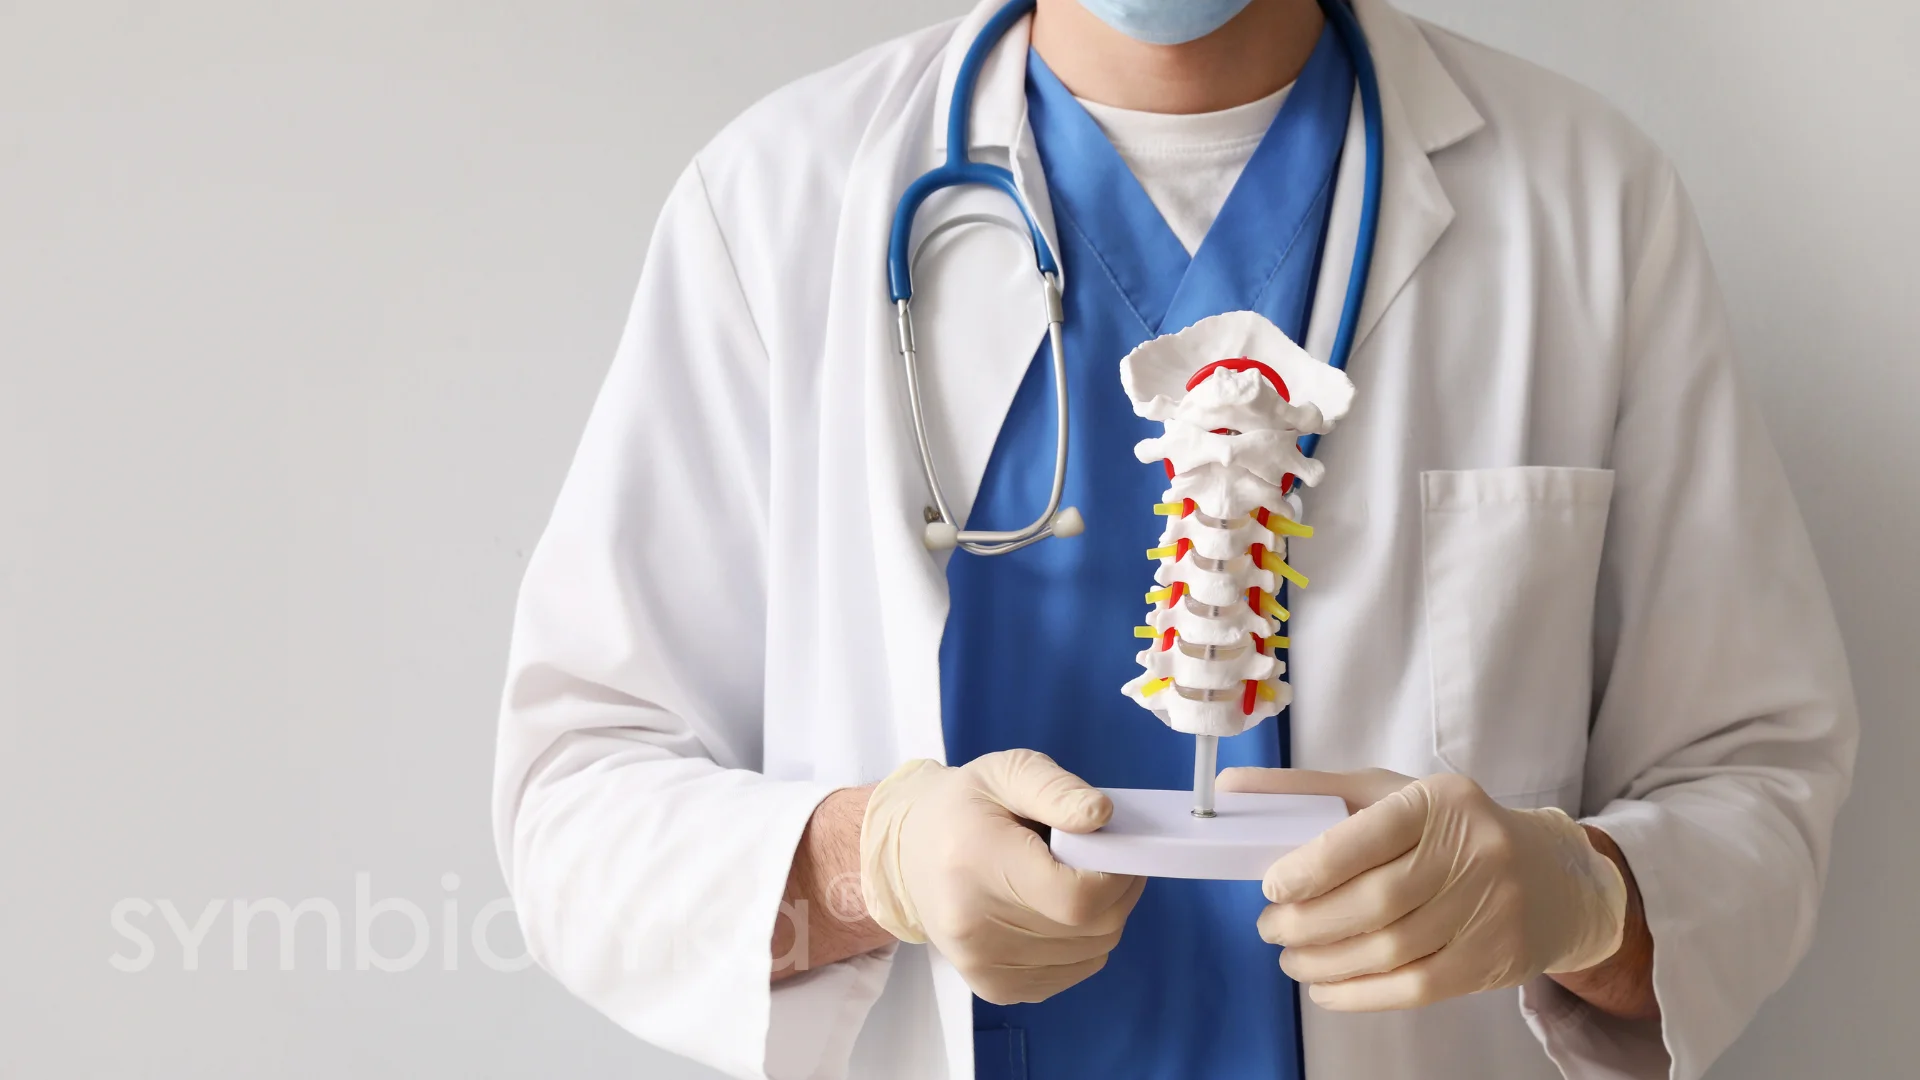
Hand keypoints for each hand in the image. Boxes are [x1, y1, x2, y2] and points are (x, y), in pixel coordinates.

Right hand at [860, 750, 1146, 1004]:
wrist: (908, 854)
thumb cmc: (962, 809)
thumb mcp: (1005, 772)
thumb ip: (1056, 790)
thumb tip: (1101, 816)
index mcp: (977, 863)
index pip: (1076, 897)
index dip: (1117, 875)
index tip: (1116, 848)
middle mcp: (975, 925)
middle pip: (1092, 928)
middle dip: (1118, 891)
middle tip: (1106, 857)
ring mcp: (984, 964)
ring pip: (1091, 952)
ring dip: (1104, 916)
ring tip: (1075, 878)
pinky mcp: (994, 987)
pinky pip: (1074, 971)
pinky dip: (1084, 942)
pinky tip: (1058, 910)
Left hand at [1216, 768, 1626, 1010]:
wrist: (1552, 876)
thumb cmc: (1448, 828)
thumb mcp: (1387, 793)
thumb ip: (1308, 791)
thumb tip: (1230, 789)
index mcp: (1439, 801)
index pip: (1368, 837)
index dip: (1312, 868)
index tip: (1271, 887)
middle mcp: (1472, 852)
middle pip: (1376, 902)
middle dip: (1308, 922)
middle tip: (1270, 927)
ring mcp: (1489, 910)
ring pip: (1392, 950)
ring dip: (1326, 961)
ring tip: (1289, 957)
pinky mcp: (1493, 960)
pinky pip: (1415, 987)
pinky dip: (1359, 994)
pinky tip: (1324, 988)